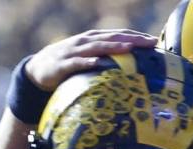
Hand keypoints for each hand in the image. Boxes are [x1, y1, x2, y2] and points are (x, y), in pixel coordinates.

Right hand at [25, 29, 156, 90]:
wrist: (38, 69)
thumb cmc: (68, 64)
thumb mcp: (88, 58)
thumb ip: (106, 59)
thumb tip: (130, 67)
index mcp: (94, 39)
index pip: (119, 34)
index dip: (136, 36)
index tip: (155, 41)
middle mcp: (86, 41)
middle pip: (112, 38)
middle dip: (132, 39)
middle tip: (150, 43)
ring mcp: (74, 52)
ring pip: (97, 47)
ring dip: (113, 47)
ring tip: (130, 49)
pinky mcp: (63, 65)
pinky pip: (77, 63)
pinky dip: (87, 62)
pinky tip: (97, 63)